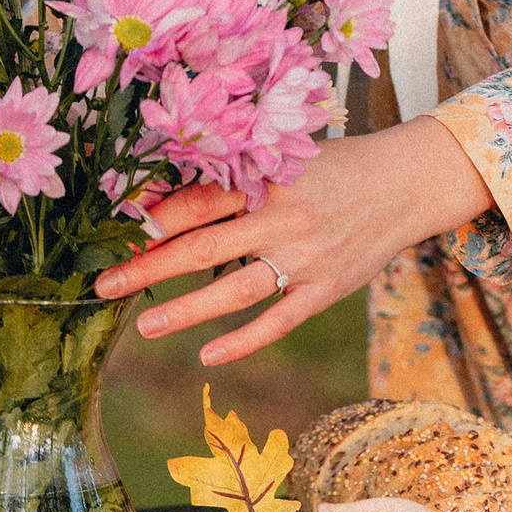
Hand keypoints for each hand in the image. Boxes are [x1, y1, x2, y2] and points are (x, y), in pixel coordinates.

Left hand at [98, 117, 491, 364]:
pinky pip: (278, 321)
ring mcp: (306, 257)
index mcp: (266, 178)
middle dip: (148, 267)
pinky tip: (207, 354)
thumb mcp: (284, 157)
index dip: (152, 220)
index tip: (114, 234)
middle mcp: (283, 219)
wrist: (406, 183)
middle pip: (202, 248)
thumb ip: (235, 178)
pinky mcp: (326, 288)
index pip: (196, 202)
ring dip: (185, 311)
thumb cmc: (334, 166)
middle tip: (105, 286)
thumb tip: (167, 199)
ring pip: (234, 290)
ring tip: (146, 327)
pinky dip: (243, 341)